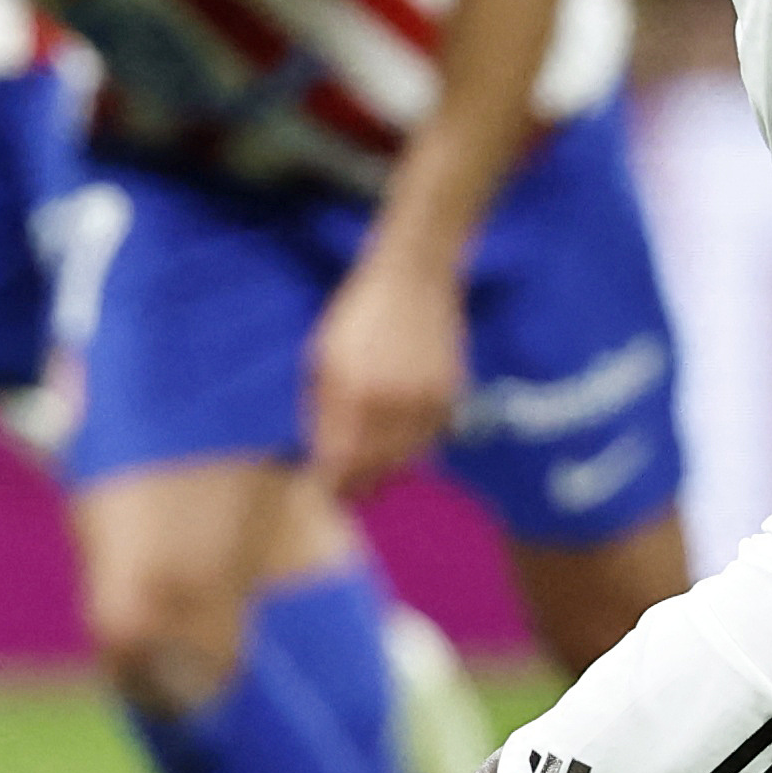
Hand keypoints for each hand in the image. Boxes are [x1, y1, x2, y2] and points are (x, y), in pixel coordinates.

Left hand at [303, 254, 468, 495]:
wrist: (413, 278)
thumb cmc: (358, 314)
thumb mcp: (322, 356)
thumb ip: (320, 409)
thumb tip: (322, 454)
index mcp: (351, 390)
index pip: (340, 458)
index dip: (332, 482)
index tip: (327, 493)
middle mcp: (390, 400)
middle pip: (375, 466)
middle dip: (360, 484)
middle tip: (350, 494)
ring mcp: (424, 399)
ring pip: (407, 458)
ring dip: (389, 469)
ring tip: (375, 472)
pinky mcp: (451, 395)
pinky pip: (431, 438)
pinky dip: (416, 447)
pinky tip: (401, 442)